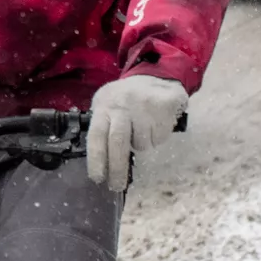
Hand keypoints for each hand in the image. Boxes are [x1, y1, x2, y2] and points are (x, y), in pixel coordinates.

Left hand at [86, 73, 187, 193]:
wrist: (157, 75)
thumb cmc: (126, 99)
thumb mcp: (108, 105)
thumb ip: (103, 126)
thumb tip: (100, 162)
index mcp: (104, 105)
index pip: (96, 135)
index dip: (96, 159)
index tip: (97, 178)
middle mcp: (122, 104)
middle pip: (118, 142)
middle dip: (117, 168)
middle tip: (117, 185)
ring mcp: (144, 105)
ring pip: (141, 143)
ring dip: (141, 145)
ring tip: (143, 131)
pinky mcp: (164, 106)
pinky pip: (159, 137)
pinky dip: (157, 137)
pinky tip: (156, 124)